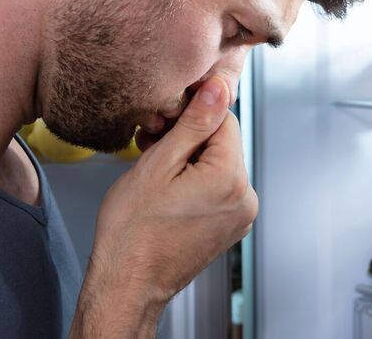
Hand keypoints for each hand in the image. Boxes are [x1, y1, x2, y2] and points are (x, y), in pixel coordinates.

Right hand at [69, 77, 256, 337]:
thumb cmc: (132, 232)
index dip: (191, 111)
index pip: (224, 118)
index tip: (164, 120)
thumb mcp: (157, 165)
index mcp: (231, 179)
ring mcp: (239, 215)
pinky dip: (194, 179)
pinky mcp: (229, 225)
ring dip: (187, 157)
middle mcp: (244, 198)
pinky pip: (217, 186)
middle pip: (222, 141)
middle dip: (187, 136)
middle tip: (151, 143)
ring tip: (154, 168)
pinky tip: (166, 186)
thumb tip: (218, 87)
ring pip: (218, 162)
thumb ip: (193, 123)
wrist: (127, 284)